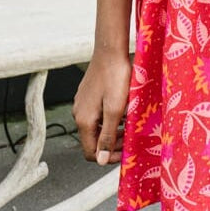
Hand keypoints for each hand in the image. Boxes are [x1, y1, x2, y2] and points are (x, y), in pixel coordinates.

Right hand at [72, 49, 131, 164]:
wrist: (110, 50)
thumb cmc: (115, 78)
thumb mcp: (115, 110)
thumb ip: (108, 136)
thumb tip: (101, 160)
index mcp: (83, 120)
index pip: (91, 153)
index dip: (108, 157)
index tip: (125, 153)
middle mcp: (78, 113)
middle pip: (93, 140)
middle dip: (112, 144)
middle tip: (130, 140)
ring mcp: (82, 103)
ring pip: (96, 127)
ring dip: (112, 132)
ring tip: (129, 127)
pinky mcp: (87, 94)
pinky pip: (96, 114)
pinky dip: (109, 119)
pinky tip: (122, 112)